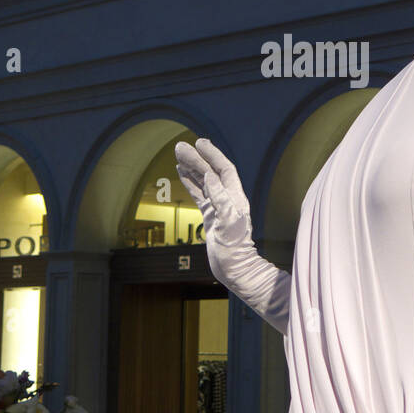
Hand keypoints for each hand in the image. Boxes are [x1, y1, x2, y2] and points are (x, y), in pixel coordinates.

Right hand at [175, 138, 252, 255]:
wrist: (234, 269)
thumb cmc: (234, 249)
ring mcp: (218, 206)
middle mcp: (227, 199)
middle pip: (210, 172)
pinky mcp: (210, 215)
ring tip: (178, 154)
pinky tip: (181, 173)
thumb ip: (220, 199)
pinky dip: (189, 182)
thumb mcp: (228, 223)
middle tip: (179, 146)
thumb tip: (210, 177)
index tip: (199, 143)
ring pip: (202, 181)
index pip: (224, 169)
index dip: (213, 155)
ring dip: (191, 167)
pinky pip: (198, 194)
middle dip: (196, 158)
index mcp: (235, 198)